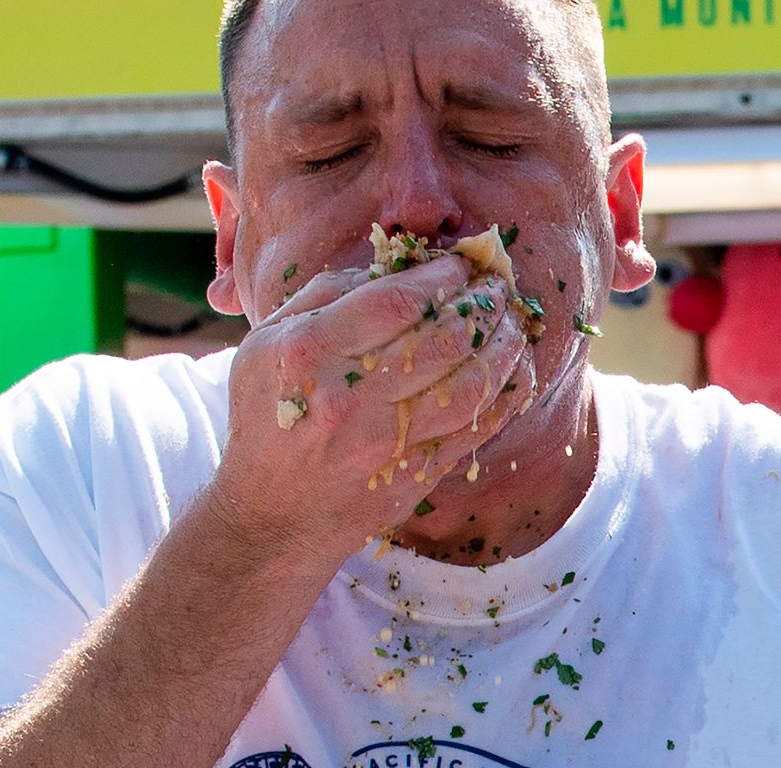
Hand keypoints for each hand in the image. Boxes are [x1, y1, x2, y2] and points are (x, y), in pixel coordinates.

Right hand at [210, 255, 534, 556]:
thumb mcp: (265, 342)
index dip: (441, 276)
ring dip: (506, 345)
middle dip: (484, 302)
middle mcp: (352, 397)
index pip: (397, 300)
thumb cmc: (268, 417)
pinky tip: (515, 369)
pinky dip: (507, 393)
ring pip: (474, 384)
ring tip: (513, 322)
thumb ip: (324, 294)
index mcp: (310, 351)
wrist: (268, 516)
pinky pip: (479, 429)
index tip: (460, 264)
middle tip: (496, 285)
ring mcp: (389, 443)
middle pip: (445, 338)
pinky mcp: (416, 475)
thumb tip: (392, 267)